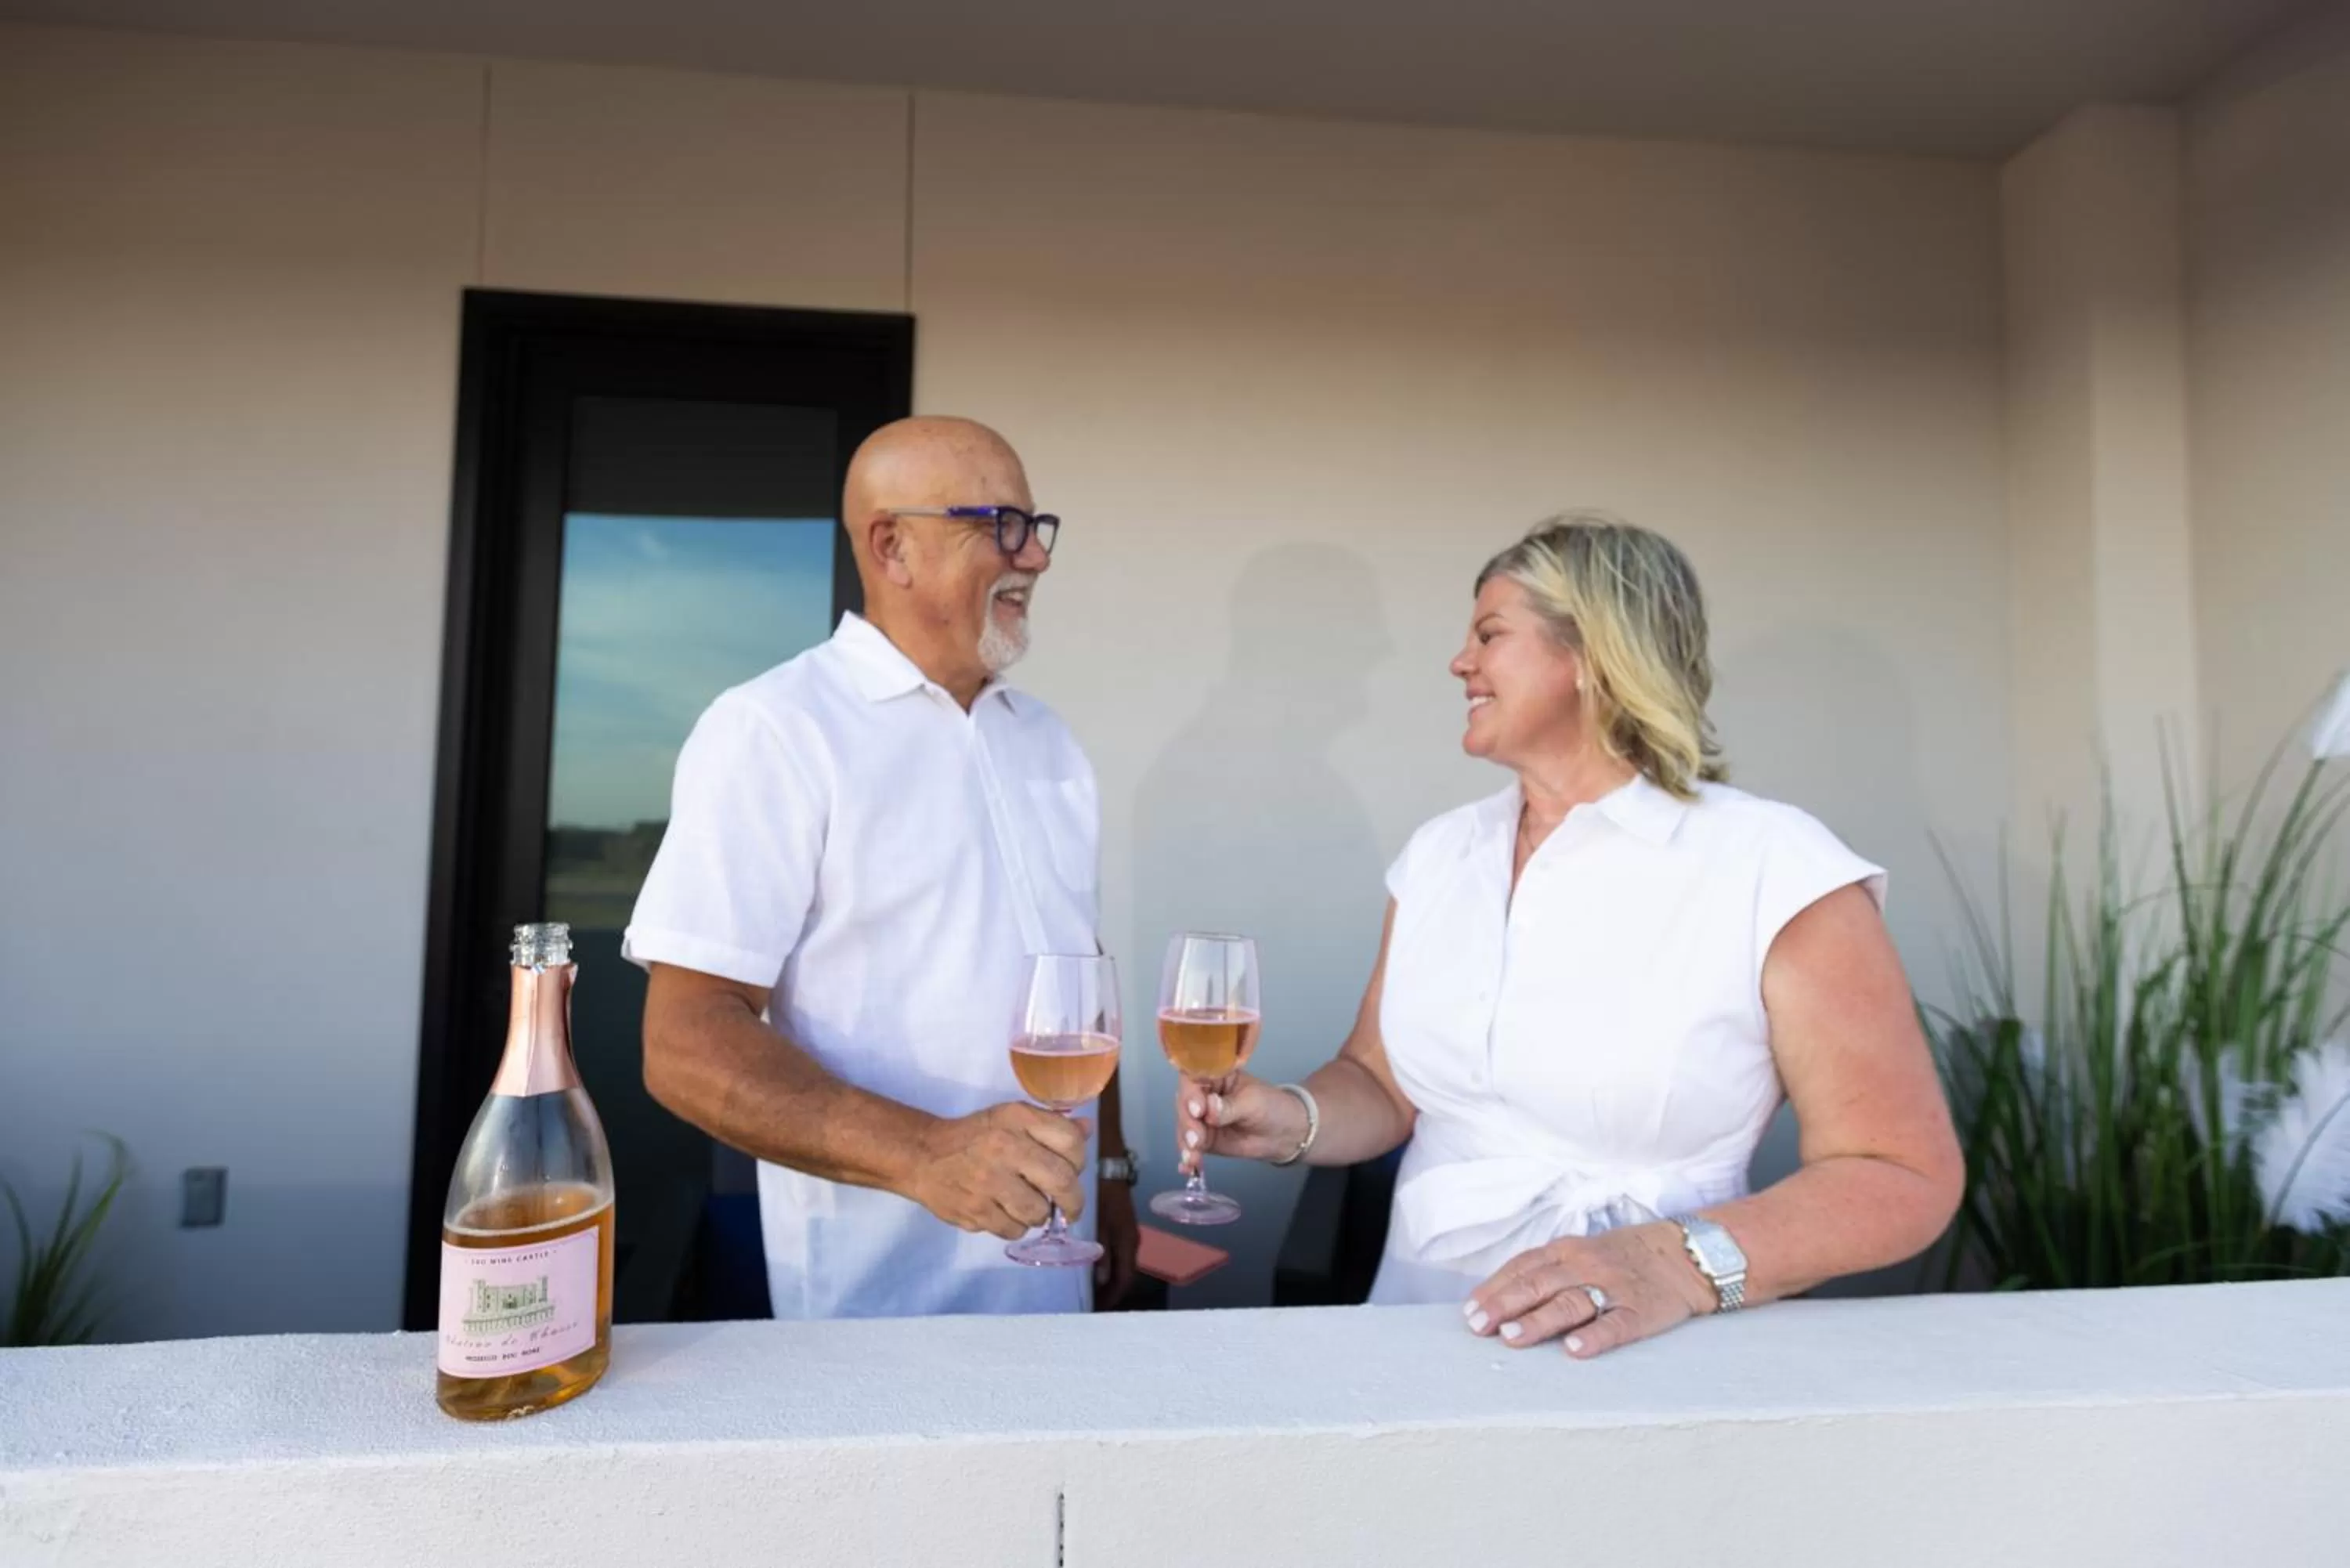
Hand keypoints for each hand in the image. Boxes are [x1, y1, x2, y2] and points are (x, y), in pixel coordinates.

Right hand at [906, 1103, 1089, 1240]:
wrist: (923, 1155)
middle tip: (1071, 1208)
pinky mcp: (975, 1211)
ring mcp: (989, 1181)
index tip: (1073, 1170)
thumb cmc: (975, 1136)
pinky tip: (1005, 1213)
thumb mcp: (1012, 1118)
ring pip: (1039, 1212)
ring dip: (1040, 1215)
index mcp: (1017, 1119)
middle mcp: (1005, 1147)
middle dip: (1074, 1201)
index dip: (1079, 1161)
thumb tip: (1088, 1128)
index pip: (1071, 1141)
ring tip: (1028, 1206)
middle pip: (1062, 1182)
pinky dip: (1015, 1227)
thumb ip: (1051, 1124)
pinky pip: (1014, 1230)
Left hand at [1092, 1171, 1139, 1305]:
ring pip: (1118, 1264)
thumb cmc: (1101, 1192)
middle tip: (1087, 1304)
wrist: (1107, 1162)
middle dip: (1107, 1292)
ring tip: (1084, 1289)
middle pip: (1122, 1275)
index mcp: (1128, 1243)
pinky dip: (1102, 1265)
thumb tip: (1101, 1281)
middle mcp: (1131, 1241)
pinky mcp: (1118, 1223)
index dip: (1111, 1298)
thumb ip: (1101, 1252)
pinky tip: (1087, 1265)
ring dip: (1104, 1279)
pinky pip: (1113, 1253)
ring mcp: (1126, 1232)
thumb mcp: (1099, 1223)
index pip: (1124, 1280)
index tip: (1095, 1312)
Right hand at [1175, 1072, 1307, 1173]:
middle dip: (1187, 1123)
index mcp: (1216, 1075)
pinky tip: (1188, 1168)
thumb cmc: (1272, 1107)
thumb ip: (1229, 1107)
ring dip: (1185, 1143)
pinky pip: (1191, 1147)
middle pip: (1185, 1104)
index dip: (1190, 1093)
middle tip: (1195, 1140)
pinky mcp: (1205, 1139)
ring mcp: (1202, 1118)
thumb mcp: (1253, 1102)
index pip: (1194, 1078)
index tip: (1197, 1110)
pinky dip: (1188, 1157)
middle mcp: (1204, 1094)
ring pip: (1185, 1127)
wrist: (1285, 1134)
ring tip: (1192, 1157)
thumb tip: (1209, 1108)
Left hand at [1462, 1222, 1719, 1358]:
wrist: (1686, 1253)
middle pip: (1538, 1285)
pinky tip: (1574, 1350)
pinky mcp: (1641, 1311)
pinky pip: (1615, 1325)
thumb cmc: (1623, 1257)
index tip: (1469, 1311)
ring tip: (1511, 1338)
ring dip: (1538, 1321)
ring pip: (1570, 1303)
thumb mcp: (1581, 1252)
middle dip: (1504, 1305)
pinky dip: (1594, 1337)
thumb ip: (1546, 1271)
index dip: (1495, 1289)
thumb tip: (1500, 1298)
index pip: (1523, 1268)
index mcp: (1567, 1250)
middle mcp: (1586, 1265)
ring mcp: (1614, 1288)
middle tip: (1478, 1327)